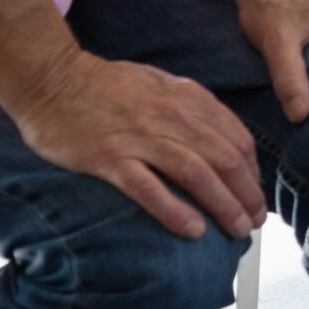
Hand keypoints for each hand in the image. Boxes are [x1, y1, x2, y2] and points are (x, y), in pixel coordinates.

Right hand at [11, 48, 270, 240]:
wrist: (52, 78)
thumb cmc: (107, 85)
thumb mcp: (162, 84)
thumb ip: (192, 107)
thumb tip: (221, 136)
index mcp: (188, 99)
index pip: (236, 139)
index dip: (253, 172)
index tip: (257, 194)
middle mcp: (171, 117)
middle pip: (224, 159)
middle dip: (247, 194)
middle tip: (255, 221)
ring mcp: (140, 138)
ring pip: (196, 174)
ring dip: (223, 206)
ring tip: (237, 230)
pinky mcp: (109, 158)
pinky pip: (148, 188)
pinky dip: (174, 210)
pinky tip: (194, 231)